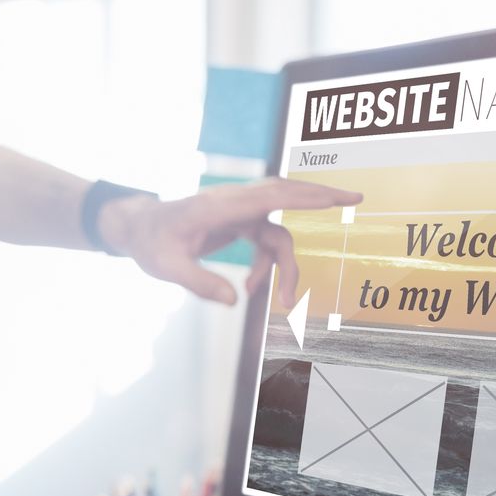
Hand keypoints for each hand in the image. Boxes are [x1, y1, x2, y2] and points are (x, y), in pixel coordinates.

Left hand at [100, 178, 361, 306]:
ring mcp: (238, 209)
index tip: (336, 196)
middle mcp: (233, 201)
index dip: (305, 194)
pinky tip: (252, 286)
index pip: (270, 195)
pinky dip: (267, 263)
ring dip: (283, 264)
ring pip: (278, 229)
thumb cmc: (150, 244)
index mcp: (218, 206)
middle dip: (322, 197)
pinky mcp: (239, 219)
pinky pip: (266, 238)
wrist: (138, 228)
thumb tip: (235, 302)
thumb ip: (200, 283)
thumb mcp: (167, 268)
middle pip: (286, 193)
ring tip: (278, 299)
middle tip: (357, 198)